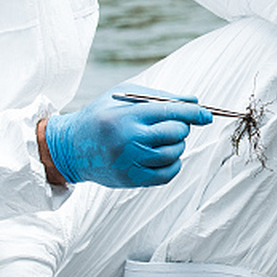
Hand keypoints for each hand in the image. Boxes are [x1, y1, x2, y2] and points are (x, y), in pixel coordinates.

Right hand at [42, 85, 211, 187]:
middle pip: (176, 134)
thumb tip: (194, 101)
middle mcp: (129, 139)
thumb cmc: (100, 116)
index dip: (194, 113)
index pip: (171, 112)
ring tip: (162, 139)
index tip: (207, 115)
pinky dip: (172, 164)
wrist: (69, 147)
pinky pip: (166, 174)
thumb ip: (160, 97)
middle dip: (181, 127)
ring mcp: (130, 162)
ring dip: (176, 145)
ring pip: (174, 154)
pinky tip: (162, 155)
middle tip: (173, 125)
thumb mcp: (123, 97)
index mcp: (127, 115)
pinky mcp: (131, 180)